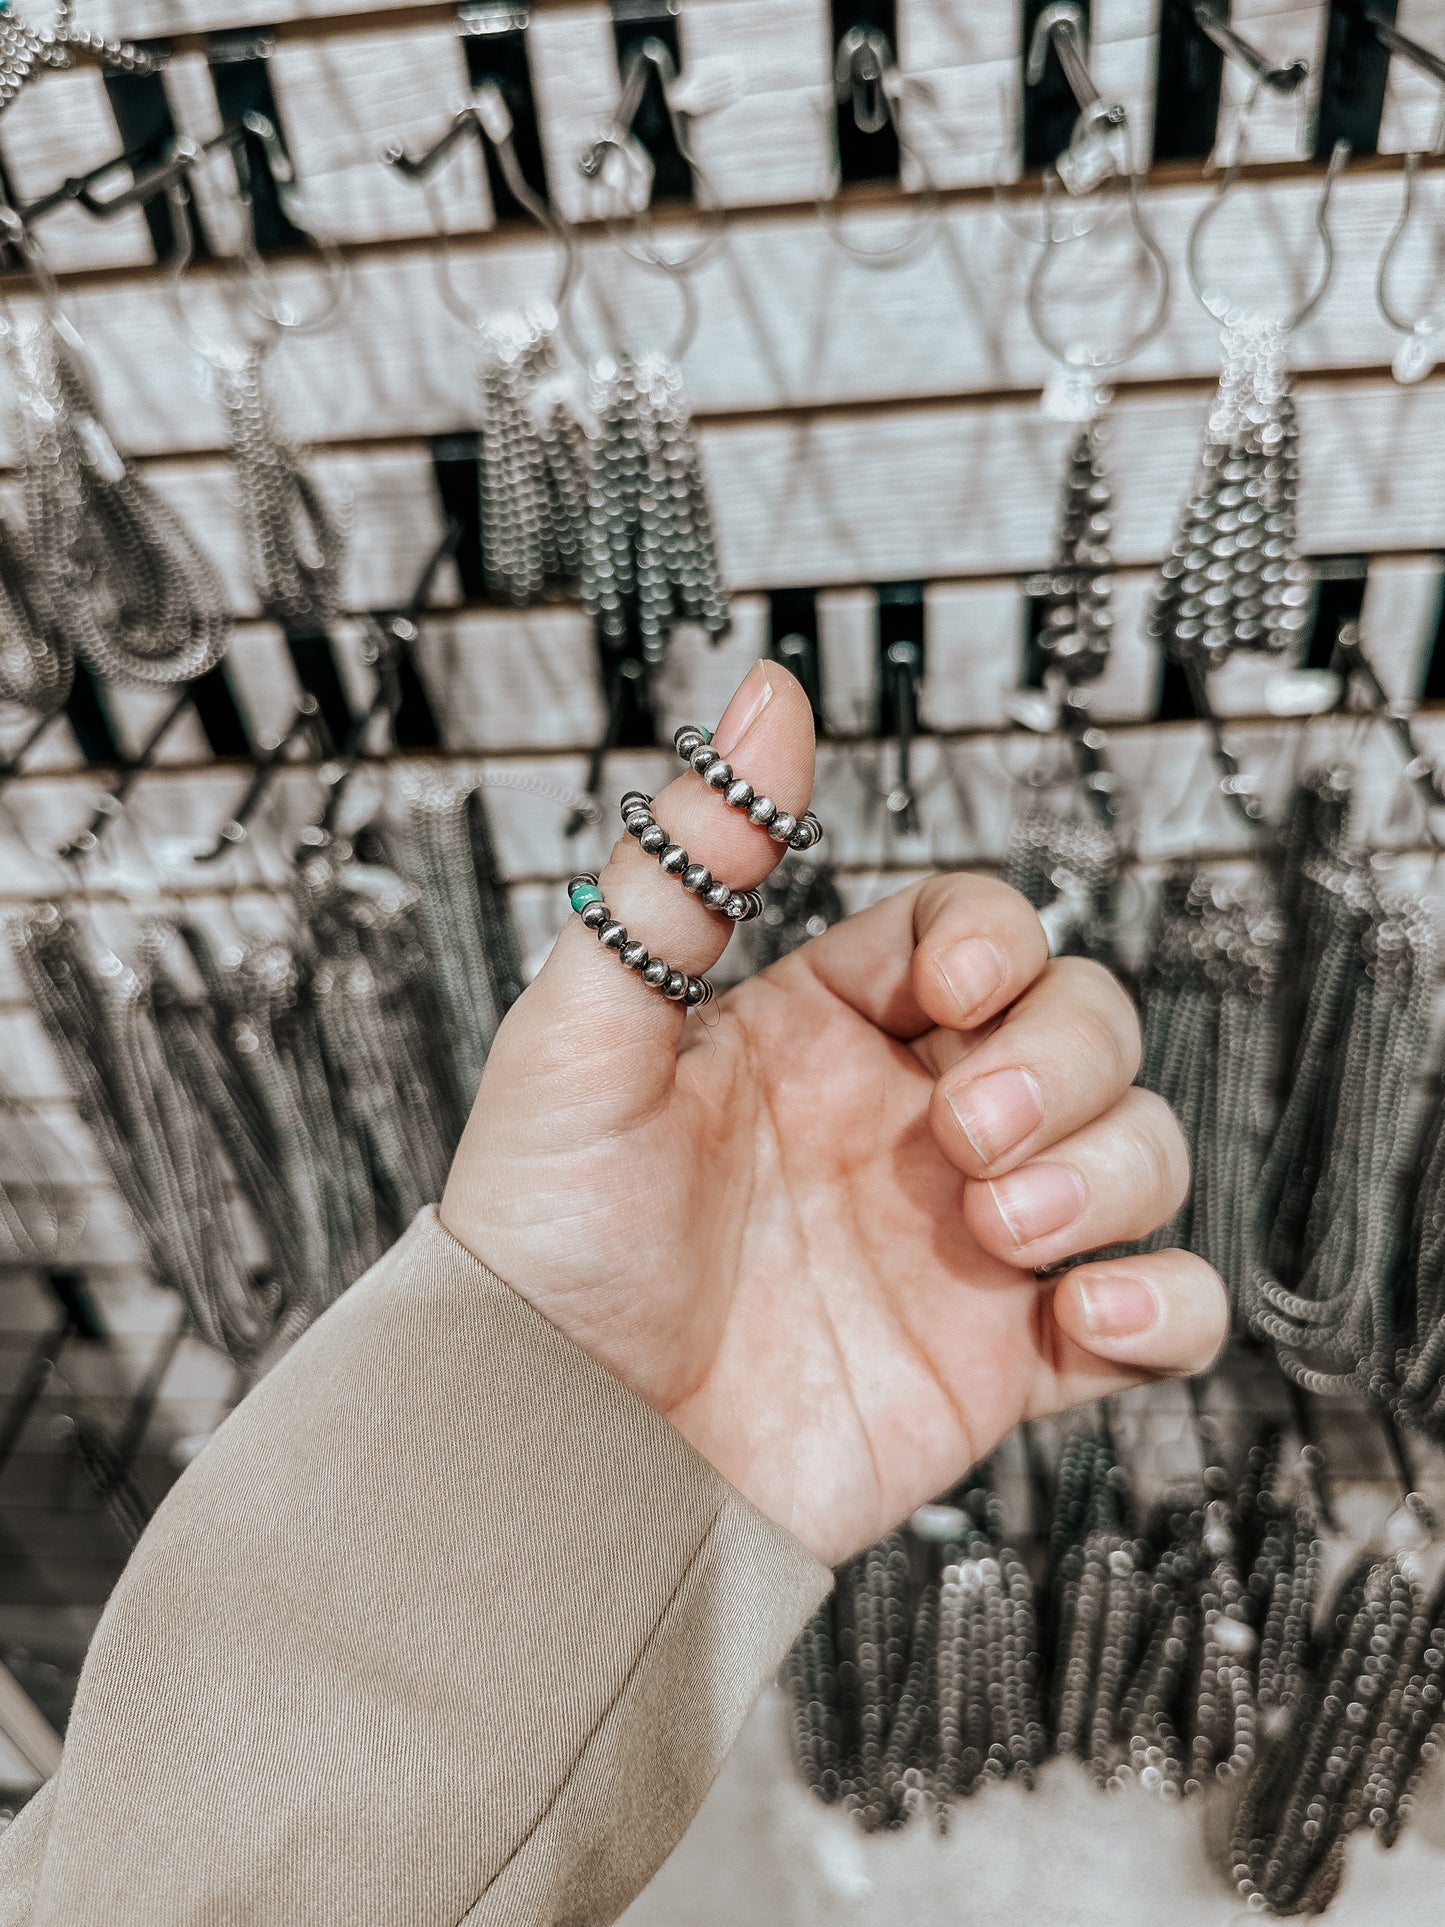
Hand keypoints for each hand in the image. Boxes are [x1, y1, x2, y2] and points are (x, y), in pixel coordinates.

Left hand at [441, 661, 1226, 1566]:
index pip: (974, 929)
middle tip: (966, 1136)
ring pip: (1140, 1153)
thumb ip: (685, 867)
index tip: (946, 992)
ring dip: (1109, 1172)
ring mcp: (969, 1243)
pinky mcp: (1002, 1365)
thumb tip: (766, 692)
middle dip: (1061, 1063)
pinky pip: (1158, 1315)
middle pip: (1086, 1025)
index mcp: (823, 1032)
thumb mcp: (587, 1036)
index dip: (993, 941)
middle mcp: (912, 1123)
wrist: (545, 1456)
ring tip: (1001, 1229)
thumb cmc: (542, 1247)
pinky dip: (1165, 1307)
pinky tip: (1084, 1316)